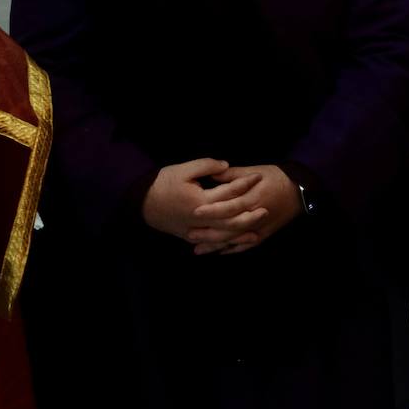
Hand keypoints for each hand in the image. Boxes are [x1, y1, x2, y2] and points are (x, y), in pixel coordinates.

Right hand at [142, 158, 263, 245]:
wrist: (142, 204)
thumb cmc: (162, 184)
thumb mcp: (182, 169)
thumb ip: (205, 166)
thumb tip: (226, 166)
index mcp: (200, 200)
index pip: (229, 192)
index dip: (245, 183)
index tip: (258, 176)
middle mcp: (201, 219)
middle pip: (233, 219)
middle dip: (251, 213)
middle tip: (267, 206)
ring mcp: (197, 231)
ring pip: (226, 234)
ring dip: (244, 231)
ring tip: (259, 226)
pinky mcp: (192, 237)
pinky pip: (215, 242)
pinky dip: (229, 242)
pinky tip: (238, 239)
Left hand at [191, 164, 301, 254]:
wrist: (300, 189)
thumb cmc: (275, 177)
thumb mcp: (253, 170)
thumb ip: (232, 174)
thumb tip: (211, 173)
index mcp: (251, 198)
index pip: (228, 206)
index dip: (211, 210)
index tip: (194, 213)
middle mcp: (254, 215)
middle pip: (229, 227)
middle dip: (209, 233)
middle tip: (189, 234)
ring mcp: (260, 227)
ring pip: (236, 239)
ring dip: (217, 245)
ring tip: (198, 249)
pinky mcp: (265, 234)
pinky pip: (248, 245)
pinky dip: (233, 249)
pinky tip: (220, 252)